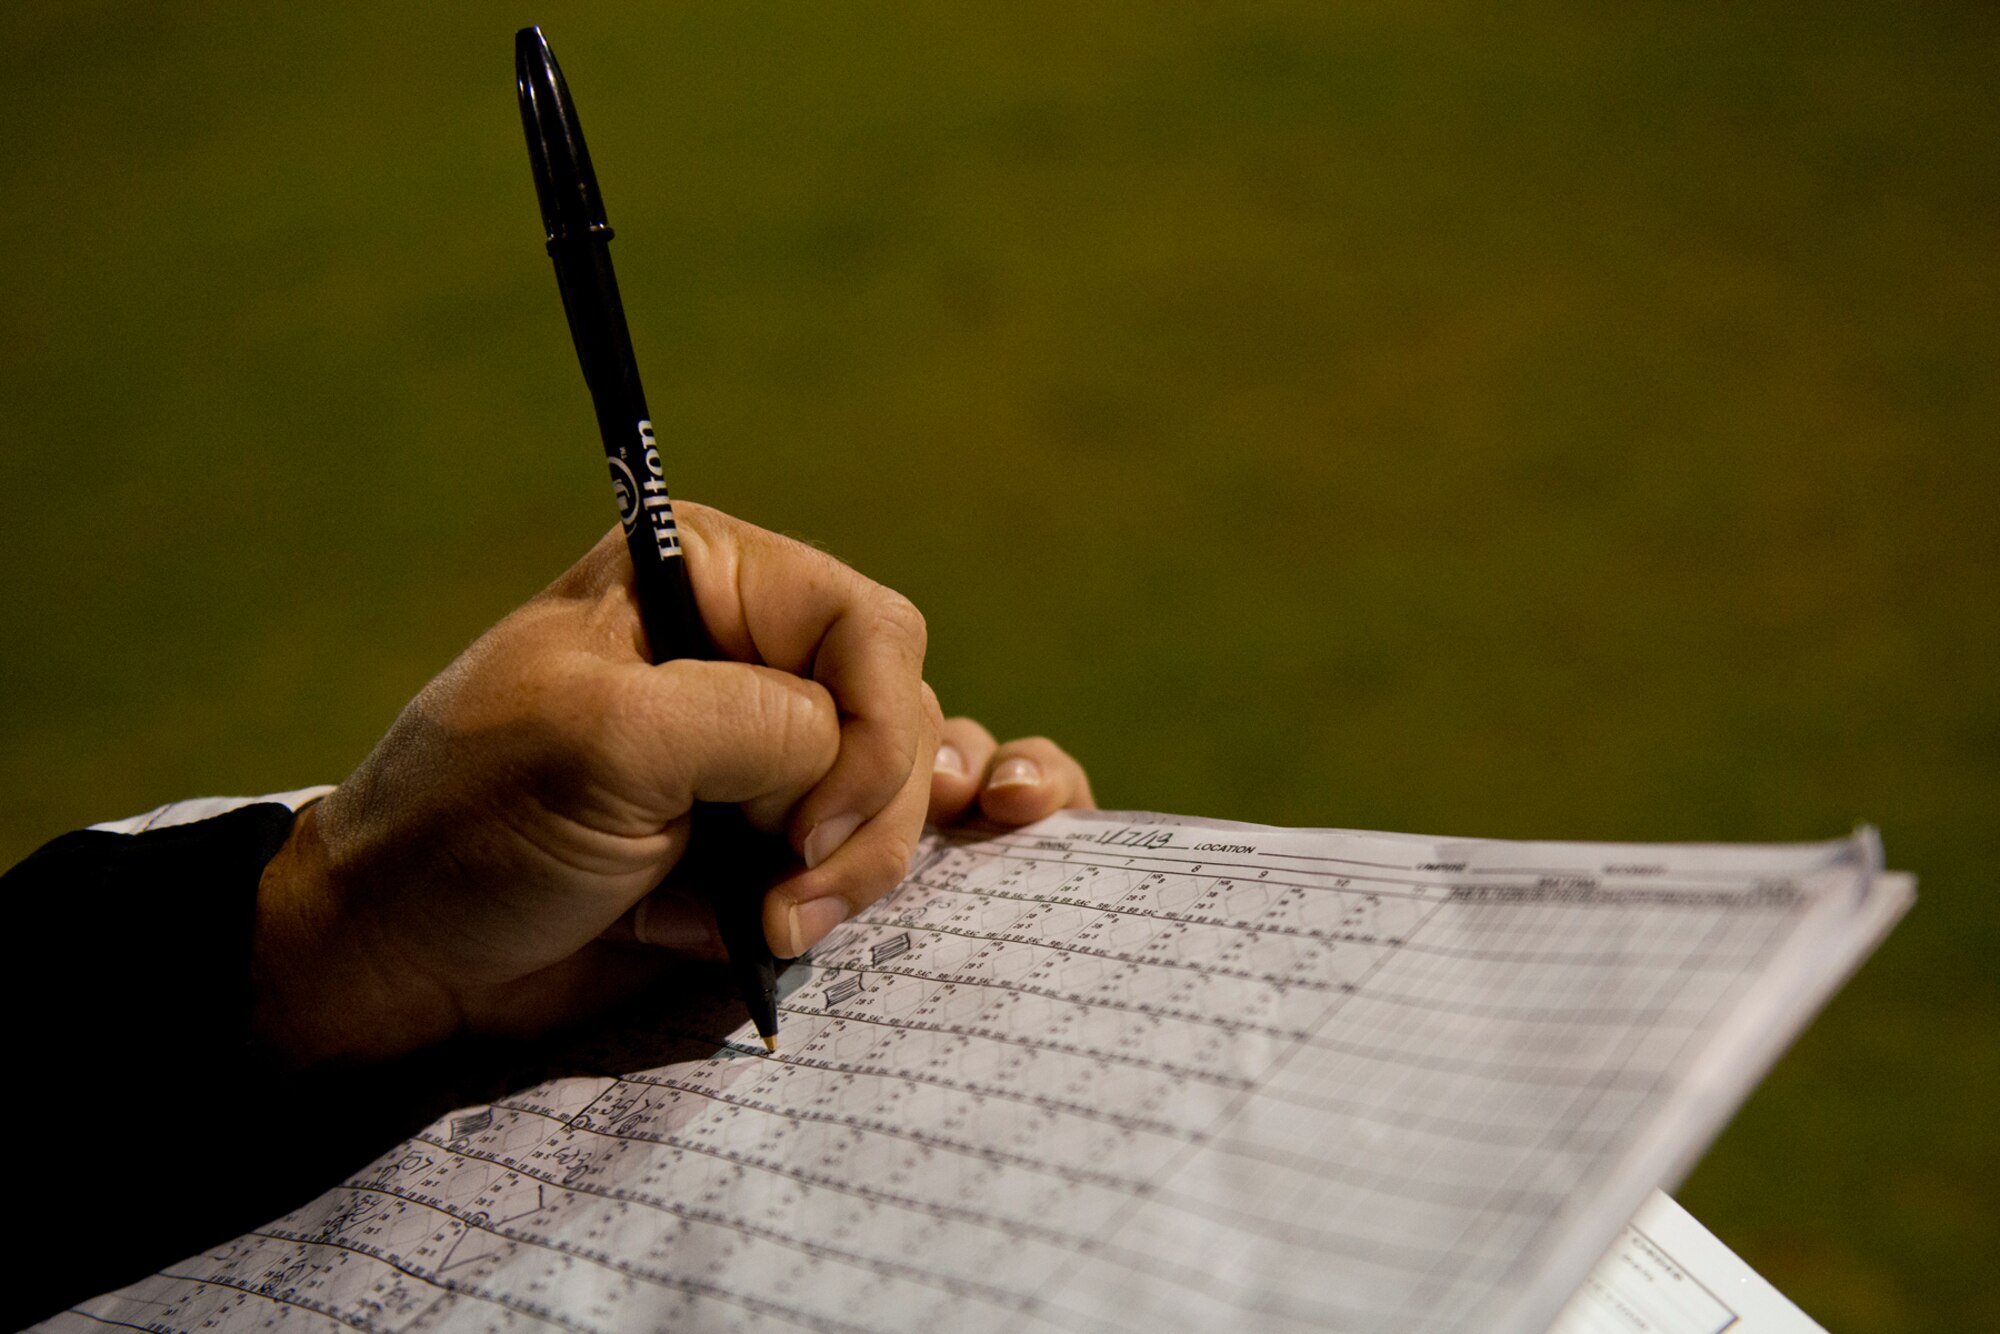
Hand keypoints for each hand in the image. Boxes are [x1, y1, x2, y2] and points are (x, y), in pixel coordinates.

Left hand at [252, 503, 1091, 1065]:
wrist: (410, 958)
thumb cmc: (478, 826)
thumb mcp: (605, 742)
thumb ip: (758, 726)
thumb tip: (846, 771)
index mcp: (710, 579)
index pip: (866, 629)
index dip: (867, 734)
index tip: (798, 832)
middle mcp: (758, 652)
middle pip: (906, 710)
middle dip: (864, 816)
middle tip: (781, 899)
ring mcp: (778, 753)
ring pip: (914, 783)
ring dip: (868, 866)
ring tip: (776, 926)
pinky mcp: (783, 842)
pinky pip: (906, 829)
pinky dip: (928, 854)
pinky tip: (989, 839)